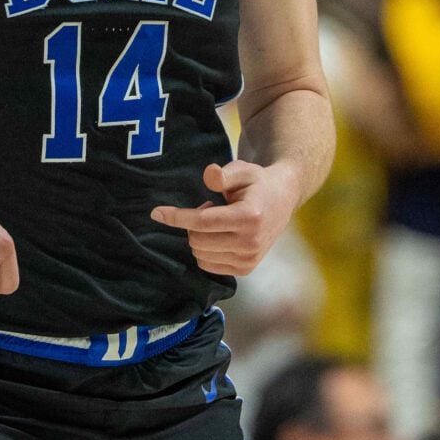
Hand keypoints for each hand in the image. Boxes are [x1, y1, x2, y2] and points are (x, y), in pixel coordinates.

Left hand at [151, 161, 301, 278]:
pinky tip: (220, 235)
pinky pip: (208, 265)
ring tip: (219, 220)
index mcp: (249, 218)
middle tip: (211, 206)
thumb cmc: (257, 183)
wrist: (283, 200)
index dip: (177, 217)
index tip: (156, 212)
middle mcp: (250, 243)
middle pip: (198, 240)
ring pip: (200, 254)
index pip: (203, 222)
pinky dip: (205, 250)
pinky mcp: (246, 269)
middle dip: (193, 223)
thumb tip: (209, 174)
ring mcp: (249, 259)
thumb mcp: (242, 170)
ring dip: (200, 236)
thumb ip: (223, 174)